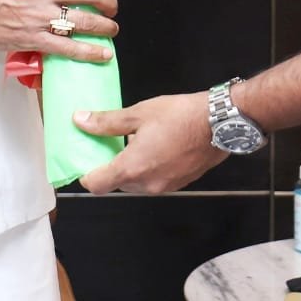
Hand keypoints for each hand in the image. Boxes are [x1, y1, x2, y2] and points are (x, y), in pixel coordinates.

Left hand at [75, 93, 225, 193]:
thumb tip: (80, 120)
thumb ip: (107, 121)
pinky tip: (157, 147)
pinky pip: (155, 181)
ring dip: (131, 168)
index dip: (86, 175)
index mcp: (132, 168)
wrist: (220, 123)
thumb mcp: (139, 113)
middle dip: (111, 166)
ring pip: (136, 183)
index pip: (96, 185)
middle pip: (117, 183)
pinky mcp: (179, 184)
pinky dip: (149, 169)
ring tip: (136, 142)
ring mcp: (165, 187)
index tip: (85, 160)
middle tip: (111, 143)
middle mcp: (147, 184)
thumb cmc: (180, 115)